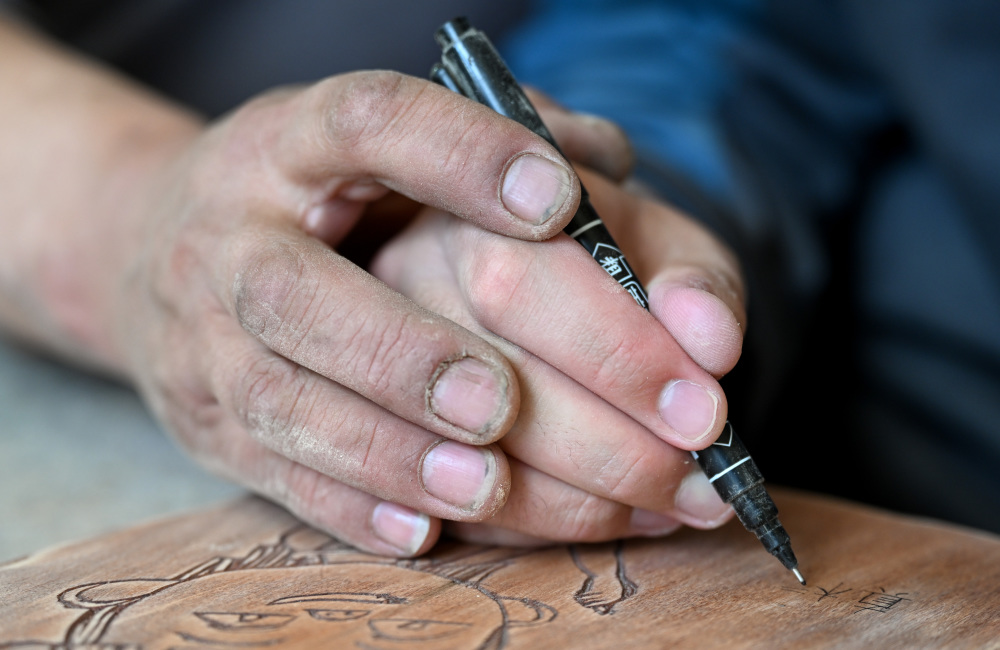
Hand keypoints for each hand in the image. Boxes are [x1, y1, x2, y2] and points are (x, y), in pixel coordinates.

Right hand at [109, 72, 621, 556]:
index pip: (367, 123)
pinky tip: (424, 530)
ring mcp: (203, 338)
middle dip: (400, 350)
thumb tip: (603, 157)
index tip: (560, 199)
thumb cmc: (310, 194)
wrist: (152, 249)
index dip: (459, 155)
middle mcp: (230, 237)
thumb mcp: (377, 143)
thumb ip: (493, 134)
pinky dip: (348, 505)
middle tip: (502, 399)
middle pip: (292, 291)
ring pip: (275, 401)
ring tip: (484, 484)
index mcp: (289, 143)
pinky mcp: (204, 421)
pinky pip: (267, 471)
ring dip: (382, 449)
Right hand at [371, 163, 745, 545]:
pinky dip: (527, 533)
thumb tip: (709, 341)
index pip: (522, 283)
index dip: (617, 358)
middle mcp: (402, 287)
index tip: (702, 416)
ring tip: (665, 509)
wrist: (548, 284)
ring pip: (459, 464)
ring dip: (577, 505)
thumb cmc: (611, 267)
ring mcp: (370, 371)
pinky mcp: (365, 442)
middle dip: (611, 451)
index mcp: (470, 214)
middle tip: (696, 485)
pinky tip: (601, 519)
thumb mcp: (665, 250)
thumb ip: (695, 283)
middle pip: (489, 381)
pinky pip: (437, 511)